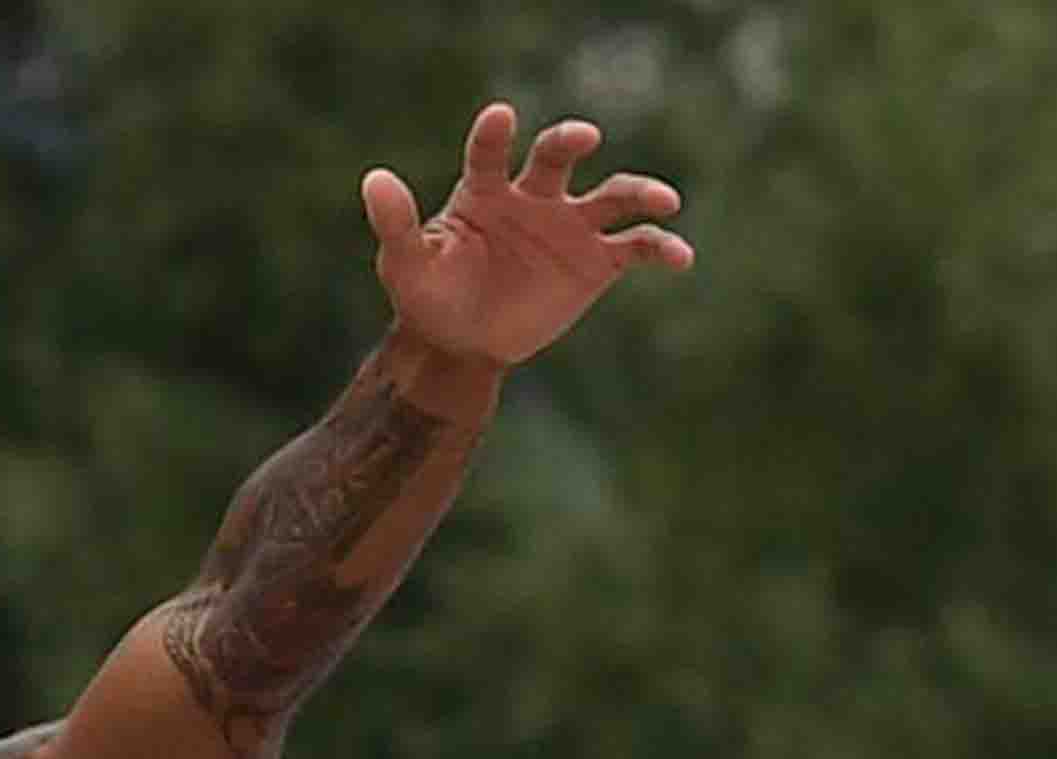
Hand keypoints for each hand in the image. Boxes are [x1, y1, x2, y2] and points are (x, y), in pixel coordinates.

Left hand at [363, 104, 691, 370]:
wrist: (460, 344)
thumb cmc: (429, 296)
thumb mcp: (406, 264)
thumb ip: (395, 223)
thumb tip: (374, 179)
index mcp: (484, 190)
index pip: (490, 152)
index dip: (494, 134)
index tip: (499, 116)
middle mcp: (533, 196)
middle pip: (558, 156)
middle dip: (570, 141)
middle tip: (584, 136)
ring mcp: (569, 226)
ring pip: (613, 194)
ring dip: (640, 192)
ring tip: (664, 201)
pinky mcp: (596, 262)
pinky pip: (637, 247)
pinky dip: (663, 248)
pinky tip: (682, 258)